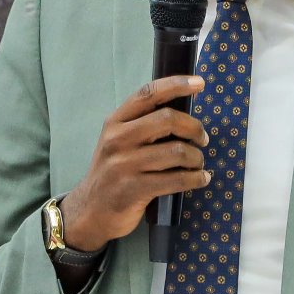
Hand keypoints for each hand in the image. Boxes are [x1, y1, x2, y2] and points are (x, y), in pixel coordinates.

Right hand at [60, 75, 210, 251]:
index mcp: (115, 122)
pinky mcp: (133, 189)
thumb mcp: (118, 142)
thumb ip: (143, 125)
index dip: (176, 85)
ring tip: (198, 164)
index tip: (200, 83)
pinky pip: (176, 179)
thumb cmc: (114, 172)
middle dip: (194, 128)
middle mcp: (117, 139)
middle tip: (202, 139)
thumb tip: (184, 114)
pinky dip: (196, 178)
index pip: (148, 94)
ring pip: (176, 151)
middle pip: (168, 119)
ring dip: (197, 158)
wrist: (91, 210)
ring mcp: (124, 164)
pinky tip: (201, 179)